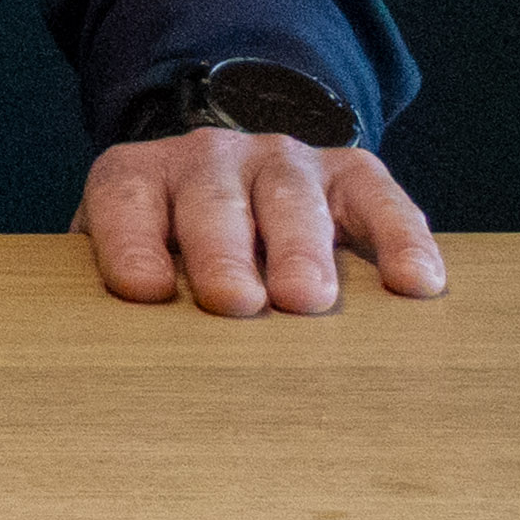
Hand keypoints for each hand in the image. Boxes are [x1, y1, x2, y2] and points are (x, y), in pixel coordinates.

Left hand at [80, 128, 446, 315]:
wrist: (234, 177)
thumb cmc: (173, 250)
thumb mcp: (131, 254)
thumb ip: (115, 290)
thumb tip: (103, 360)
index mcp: (141, 178)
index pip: (124, 200)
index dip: (130, 242)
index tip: (144, 291)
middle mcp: (209, 159)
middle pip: (211, 201)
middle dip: (222, 251)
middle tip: (234, 302)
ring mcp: (283, 162)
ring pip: (291, 198)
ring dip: (300, 249)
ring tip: (307, 300)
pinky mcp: (351, 174)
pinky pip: (379, 200)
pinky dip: (400, 238)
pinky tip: (415, 282)